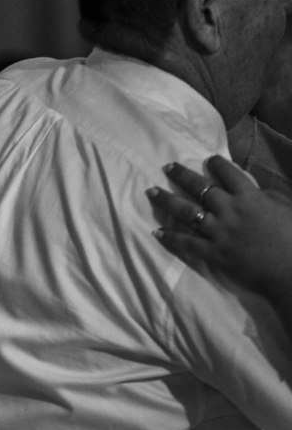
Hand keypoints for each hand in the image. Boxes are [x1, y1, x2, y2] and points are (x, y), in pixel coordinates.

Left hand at [147, 155, 291, 301]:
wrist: (291, 270)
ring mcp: (219, 231)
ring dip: (166, 201)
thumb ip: (265, 197)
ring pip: (186, 212)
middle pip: (200, 188)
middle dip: (181, 175)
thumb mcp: (285, 207)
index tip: (207, 159)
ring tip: (151, 192)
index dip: (216, 164)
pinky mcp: (213, 252)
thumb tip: (252, 190)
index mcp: (251, 197)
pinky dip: (170, 237)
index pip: (229, 173)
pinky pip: (186, 242)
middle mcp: (230, 210)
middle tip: (167, 167)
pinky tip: (157, 232)